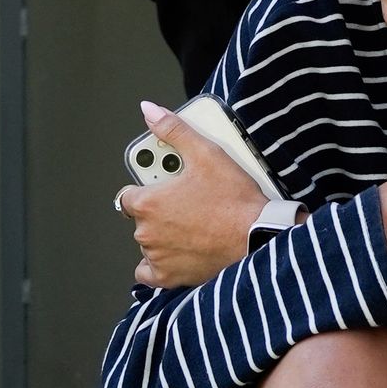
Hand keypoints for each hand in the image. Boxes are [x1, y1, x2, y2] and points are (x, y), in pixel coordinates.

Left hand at [112, 104, 264, 289]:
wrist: (258, 237)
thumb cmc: (233, 200)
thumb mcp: (205, 153)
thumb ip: (173, 130)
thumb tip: (149, 111)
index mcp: (147, 203)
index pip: (128, 195)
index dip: (146, 189)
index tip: (163, 187)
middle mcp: (146, 232)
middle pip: (141, 218)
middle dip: (159, 210)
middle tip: (187, 203)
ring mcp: (157, 257)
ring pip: (149, 242)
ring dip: (162, 235)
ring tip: (192, 225)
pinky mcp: (170, 276)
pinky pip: (150, 273)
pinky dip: (158, 265)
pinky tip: (175, 253)